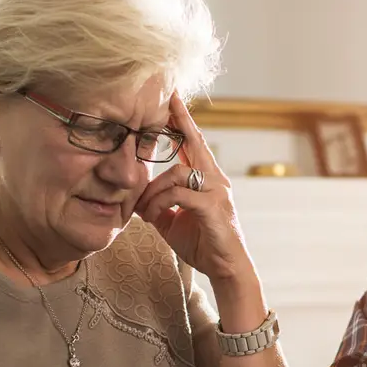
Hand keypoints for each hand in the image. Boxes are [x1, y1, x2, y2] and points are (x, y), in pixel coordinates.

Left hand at [135, 92, 252, 282]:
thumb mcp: (173, 221)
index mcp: (207, 179)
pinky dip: (160, 203)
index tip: (172, 98)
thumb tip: (139, 199)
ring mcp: (216, 191)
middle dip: (180, 119)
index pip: (193, 143)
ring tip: (143, 210)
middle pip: (195, 142)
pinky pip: (179, 194)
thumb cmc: (203, 244)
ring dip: (153, 190)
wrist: (226, 269)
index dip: (182, 121)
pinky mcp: (213, 207)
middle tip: (168, 97)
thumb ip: (160, 204)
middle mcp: (215, 179)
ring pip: (176, 174)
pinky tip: (153, 215)